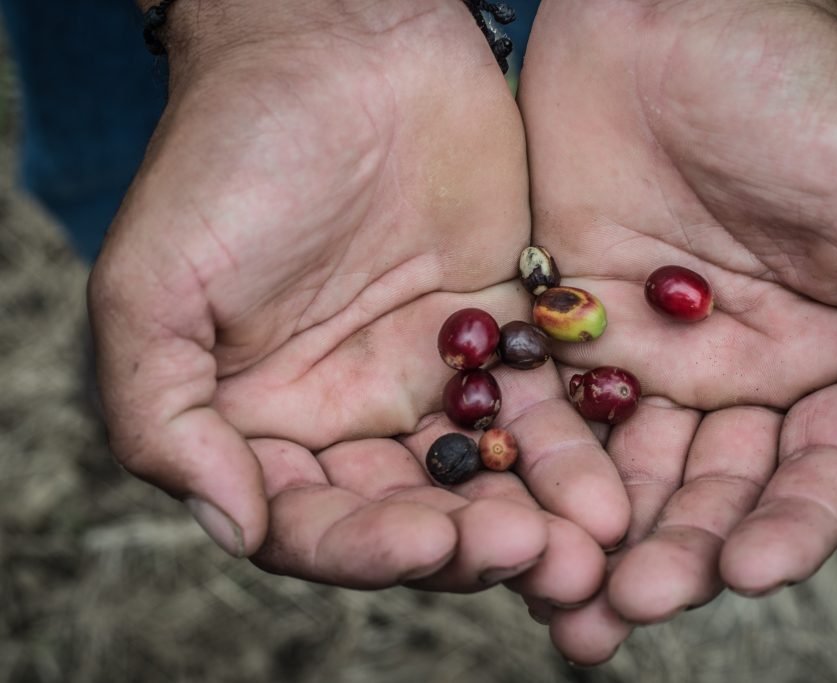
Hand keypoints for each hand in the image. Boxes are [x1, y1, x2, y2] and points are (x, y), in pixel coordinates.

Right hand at [89, 0, 627, 598]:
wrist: (341, 46)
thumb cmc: (231, 156)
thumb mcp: (153, 287)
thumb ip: (166, 417)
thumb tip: (236, 526)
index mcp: (266, 420)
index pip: (313, 523)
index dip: (367, 547)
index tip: (428, 538)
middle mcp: (350, 413)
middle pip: (414, 514)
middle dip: (472, 545)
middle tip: (536, 556)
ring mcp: (431, 375)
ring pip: (487, 474)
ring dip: (538, 515)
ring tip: (590, 543)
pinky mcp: (503, 332)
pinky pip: (542, 404)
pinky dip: (575, 446)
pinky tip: (611, 481)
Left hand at [518, 0, 836, 662]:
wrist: (663, 14)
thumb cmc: (799, 88)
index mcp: (829, 358)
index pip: (816, 474)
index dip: (789, 528)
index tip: (749, 569)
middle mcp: (738, 375)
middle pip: (711, 492)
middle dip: (679, 552)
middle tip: (633, 602)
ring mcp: (649, 360)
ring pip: (629, 474)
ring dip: (602, 540)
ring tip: (569, 603)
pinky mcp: (567, 332)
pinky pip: (552, 417)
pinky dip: (538, 473)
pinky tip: (515, 519)